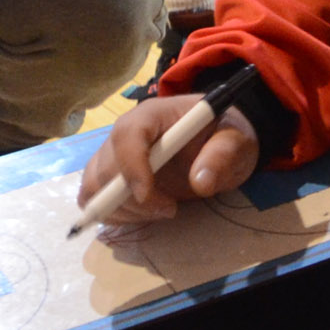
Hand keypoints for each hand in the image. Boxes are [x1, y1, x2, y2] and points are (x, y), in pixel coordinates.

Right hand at [74, 96, 260, 224]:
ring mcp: (115, 155)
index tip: (149, 195)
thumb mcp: (235, 141)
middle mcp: (126, 132)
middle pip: (106, 167)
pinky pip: (94, 199)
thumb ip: (221, 155)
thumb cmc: (223, 135)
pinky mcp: (113, 177)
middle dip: (132, 198)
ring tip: (160, 210)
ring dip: (122, 210)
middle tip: (170, 208)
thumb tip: (200, 182)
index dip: (131, 166)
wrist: (217, 140)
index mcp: (153, 114)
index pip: (127, 134)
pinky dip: (114, 214)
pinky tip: (144, 214)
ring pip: (94, 186)